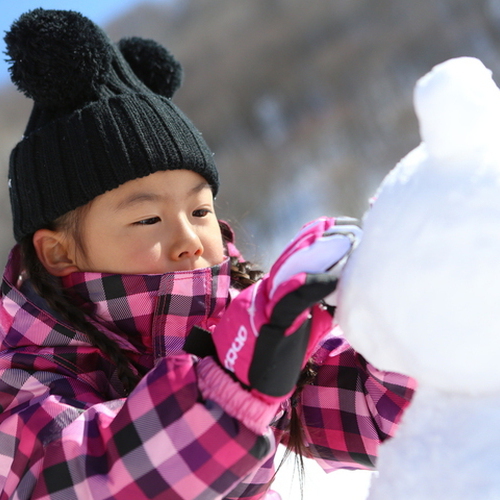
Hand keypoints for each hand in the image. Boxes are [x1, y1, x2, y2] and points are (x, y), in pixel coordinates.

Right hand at [209, 217, 361, 402]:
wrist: (245, 388)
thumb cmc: (273, 361)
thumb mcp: (298, 329)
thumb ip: (314, 310)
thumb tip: (338, 296)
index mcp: (274, 291)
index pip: (295, 258)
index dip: (316, 240)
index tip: (341, 226)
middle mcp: (267, 292)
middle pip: (293, 257)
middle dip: (321, 238)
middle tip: (348, 225)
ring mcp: (265, 305)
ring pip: (291, 270)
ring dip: (320, 253)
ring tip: (347, 241)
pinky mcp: (271, 323)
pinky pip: (292, 299)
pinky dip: (314, 286)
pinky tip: (336, 278)